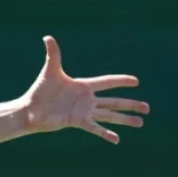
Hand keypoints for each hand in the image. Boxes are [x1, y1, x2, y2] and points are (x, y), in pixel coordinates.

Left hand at [21, 36, 148, 144]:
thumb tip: (47, 36)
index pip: (106, 82)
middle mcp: (86, 100)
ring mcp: (83, 111)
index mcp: (82, 86)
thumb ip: (53, 54)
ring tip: (141, 123)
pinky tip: (117, 139)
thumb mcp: (50, 71)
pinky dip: (105, 134)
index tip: (136, 81)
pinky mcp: (77, 121)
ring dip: (124, 119)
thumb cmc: (39, 90)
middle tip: (147, 108)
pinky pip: (95, 128)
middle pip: (113, 101)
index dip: (120, 81)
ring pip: (109, 115)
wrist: (30, 109)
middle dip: (130, 104)